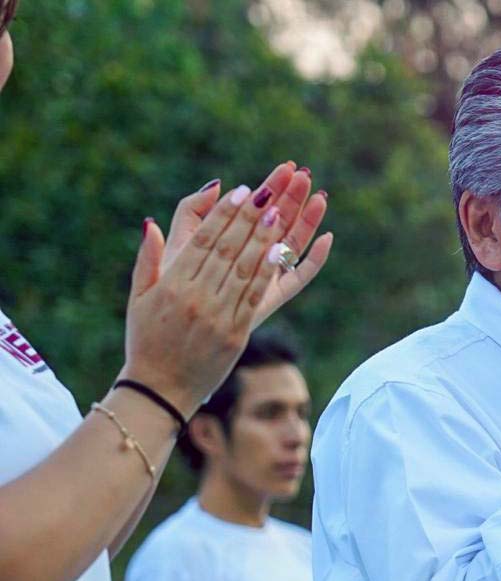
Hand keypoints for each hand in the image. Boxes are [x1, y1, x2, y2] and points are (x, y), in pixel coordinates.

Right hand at [119, 170, 330, 415]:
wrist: (160, 389)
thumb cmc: (146, 340)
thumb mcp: (138, 298)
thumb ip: (147, 260)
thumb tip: (151, 224)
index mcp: (171, 285)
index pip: (203, 241)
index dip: (224, 214)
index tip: (242, 191)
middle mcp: (195, 297)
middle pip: (228, 249)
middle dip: (250, 217)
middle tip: (269, 190)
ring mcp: (218, 316)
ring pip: (245, 269)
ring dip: (264, 238)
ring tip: (280, 211)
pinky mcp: (236, 333)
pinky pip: (256, 296)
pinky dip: (269, 272)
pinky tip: (282, 251)